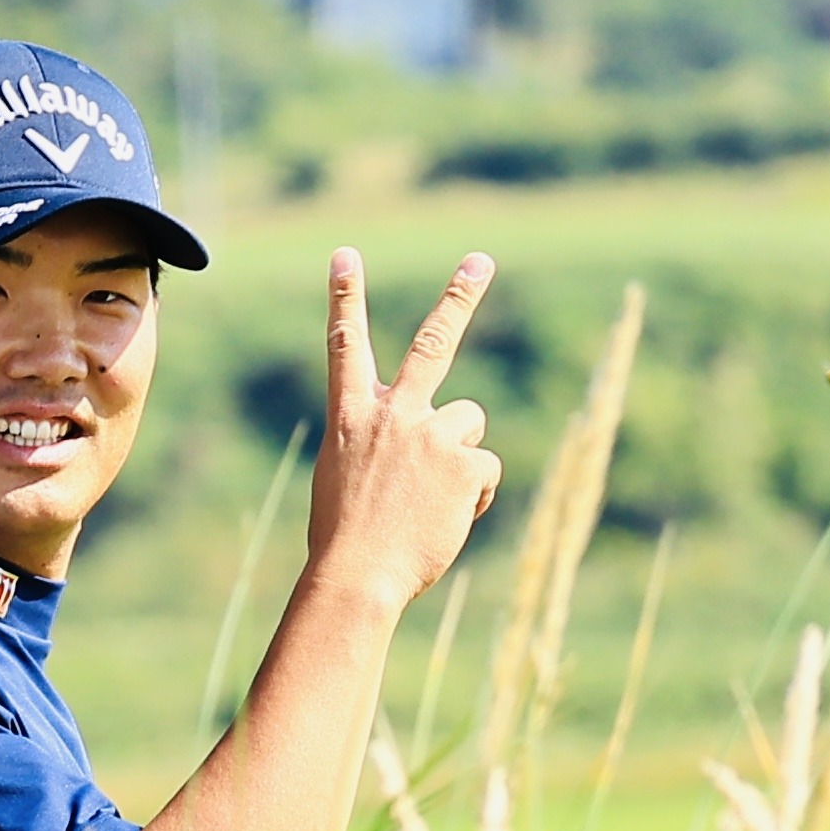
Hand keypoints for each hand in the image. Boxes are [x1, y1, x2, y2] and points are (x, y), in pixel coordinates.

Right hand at [310, 250, 502, 608]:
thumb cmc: (344, 540)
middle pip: (432, 342)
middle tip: (479, 261)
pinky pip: (485, 469)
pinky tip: (447, 517)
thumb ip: (376, 447)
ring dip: (461, 454)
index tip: (345, 255)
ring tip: (431, 496)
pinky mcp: (464, 461)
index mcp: (351, 416)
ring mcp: (430, 433)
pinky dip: (474, 495)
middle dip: (458, 297)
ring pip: (469, 423)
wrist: (358, 575)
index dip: (346, 296)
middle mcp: (392, 413)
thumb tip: (419, 453)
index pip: (345, 344)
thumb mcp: (344, 479)